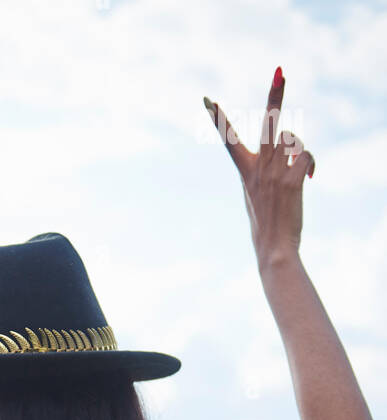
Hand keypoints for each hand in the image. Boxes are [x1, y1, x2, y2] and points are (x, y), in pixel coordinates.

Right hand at [203, 68, 314, 269]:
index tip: (206, 100)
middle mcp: (258, 169)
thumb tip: (283, 147)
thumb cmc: (265, 224)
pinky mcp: (291, 181)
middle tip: (280, 71)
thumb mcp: (255, 194)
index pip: (228, 140)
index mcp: (245, 171)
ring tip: (300, 169)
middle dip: (275, 95)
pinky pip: (306, 155)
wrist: (273, 250)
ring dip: (300, 149)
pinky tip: (309, 178)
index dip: (218, 119)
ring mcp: (274, 174)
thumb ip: (262, 169)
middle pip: (268, 123)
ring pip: (293, 140)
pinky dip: (311, 163)